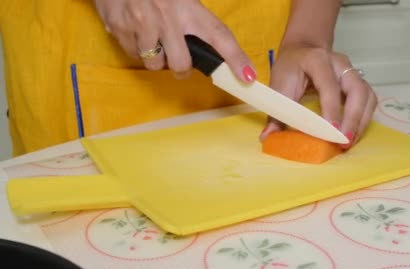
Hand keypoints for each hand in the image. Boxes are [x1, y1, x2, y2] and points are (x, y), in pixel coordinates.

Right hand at [94, 0, 256, 81]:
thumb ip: (195, 21)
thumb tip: (212, 51)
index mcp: (189, 6)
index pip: (219, 35)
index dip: (236, 59)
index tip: (248, 77)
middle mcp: (167, 16)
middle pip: (181, 64)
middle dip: (180, 68)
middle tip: (177, 59)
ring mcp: (142, 23)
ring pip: (154, 64)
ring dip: (155, 58)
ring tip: (152, 38)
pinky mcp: (118, 27)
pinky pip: (132, 54)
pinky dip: (135, 48)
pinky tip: (136, 31)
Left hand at [261, 45, 376, 148]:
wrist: (303, 50)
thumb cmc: (290, 67)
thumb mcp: (278, 85)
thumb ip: (276, 112)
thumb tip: (268, 138)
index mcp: (317, 60)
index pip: (329, 85)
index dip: (331, 109)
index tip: (331, 131)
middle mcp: (340, 63)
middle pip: (357, 90)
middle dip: (353, 119)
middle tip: (344, 142)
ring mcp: (352, 72)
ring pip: (367, 96)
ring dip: (361, 122)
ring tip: (350, 142)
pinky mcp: (359, 82)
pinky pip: (369, 101)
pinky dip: (364, 119)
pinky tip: (354, 134)